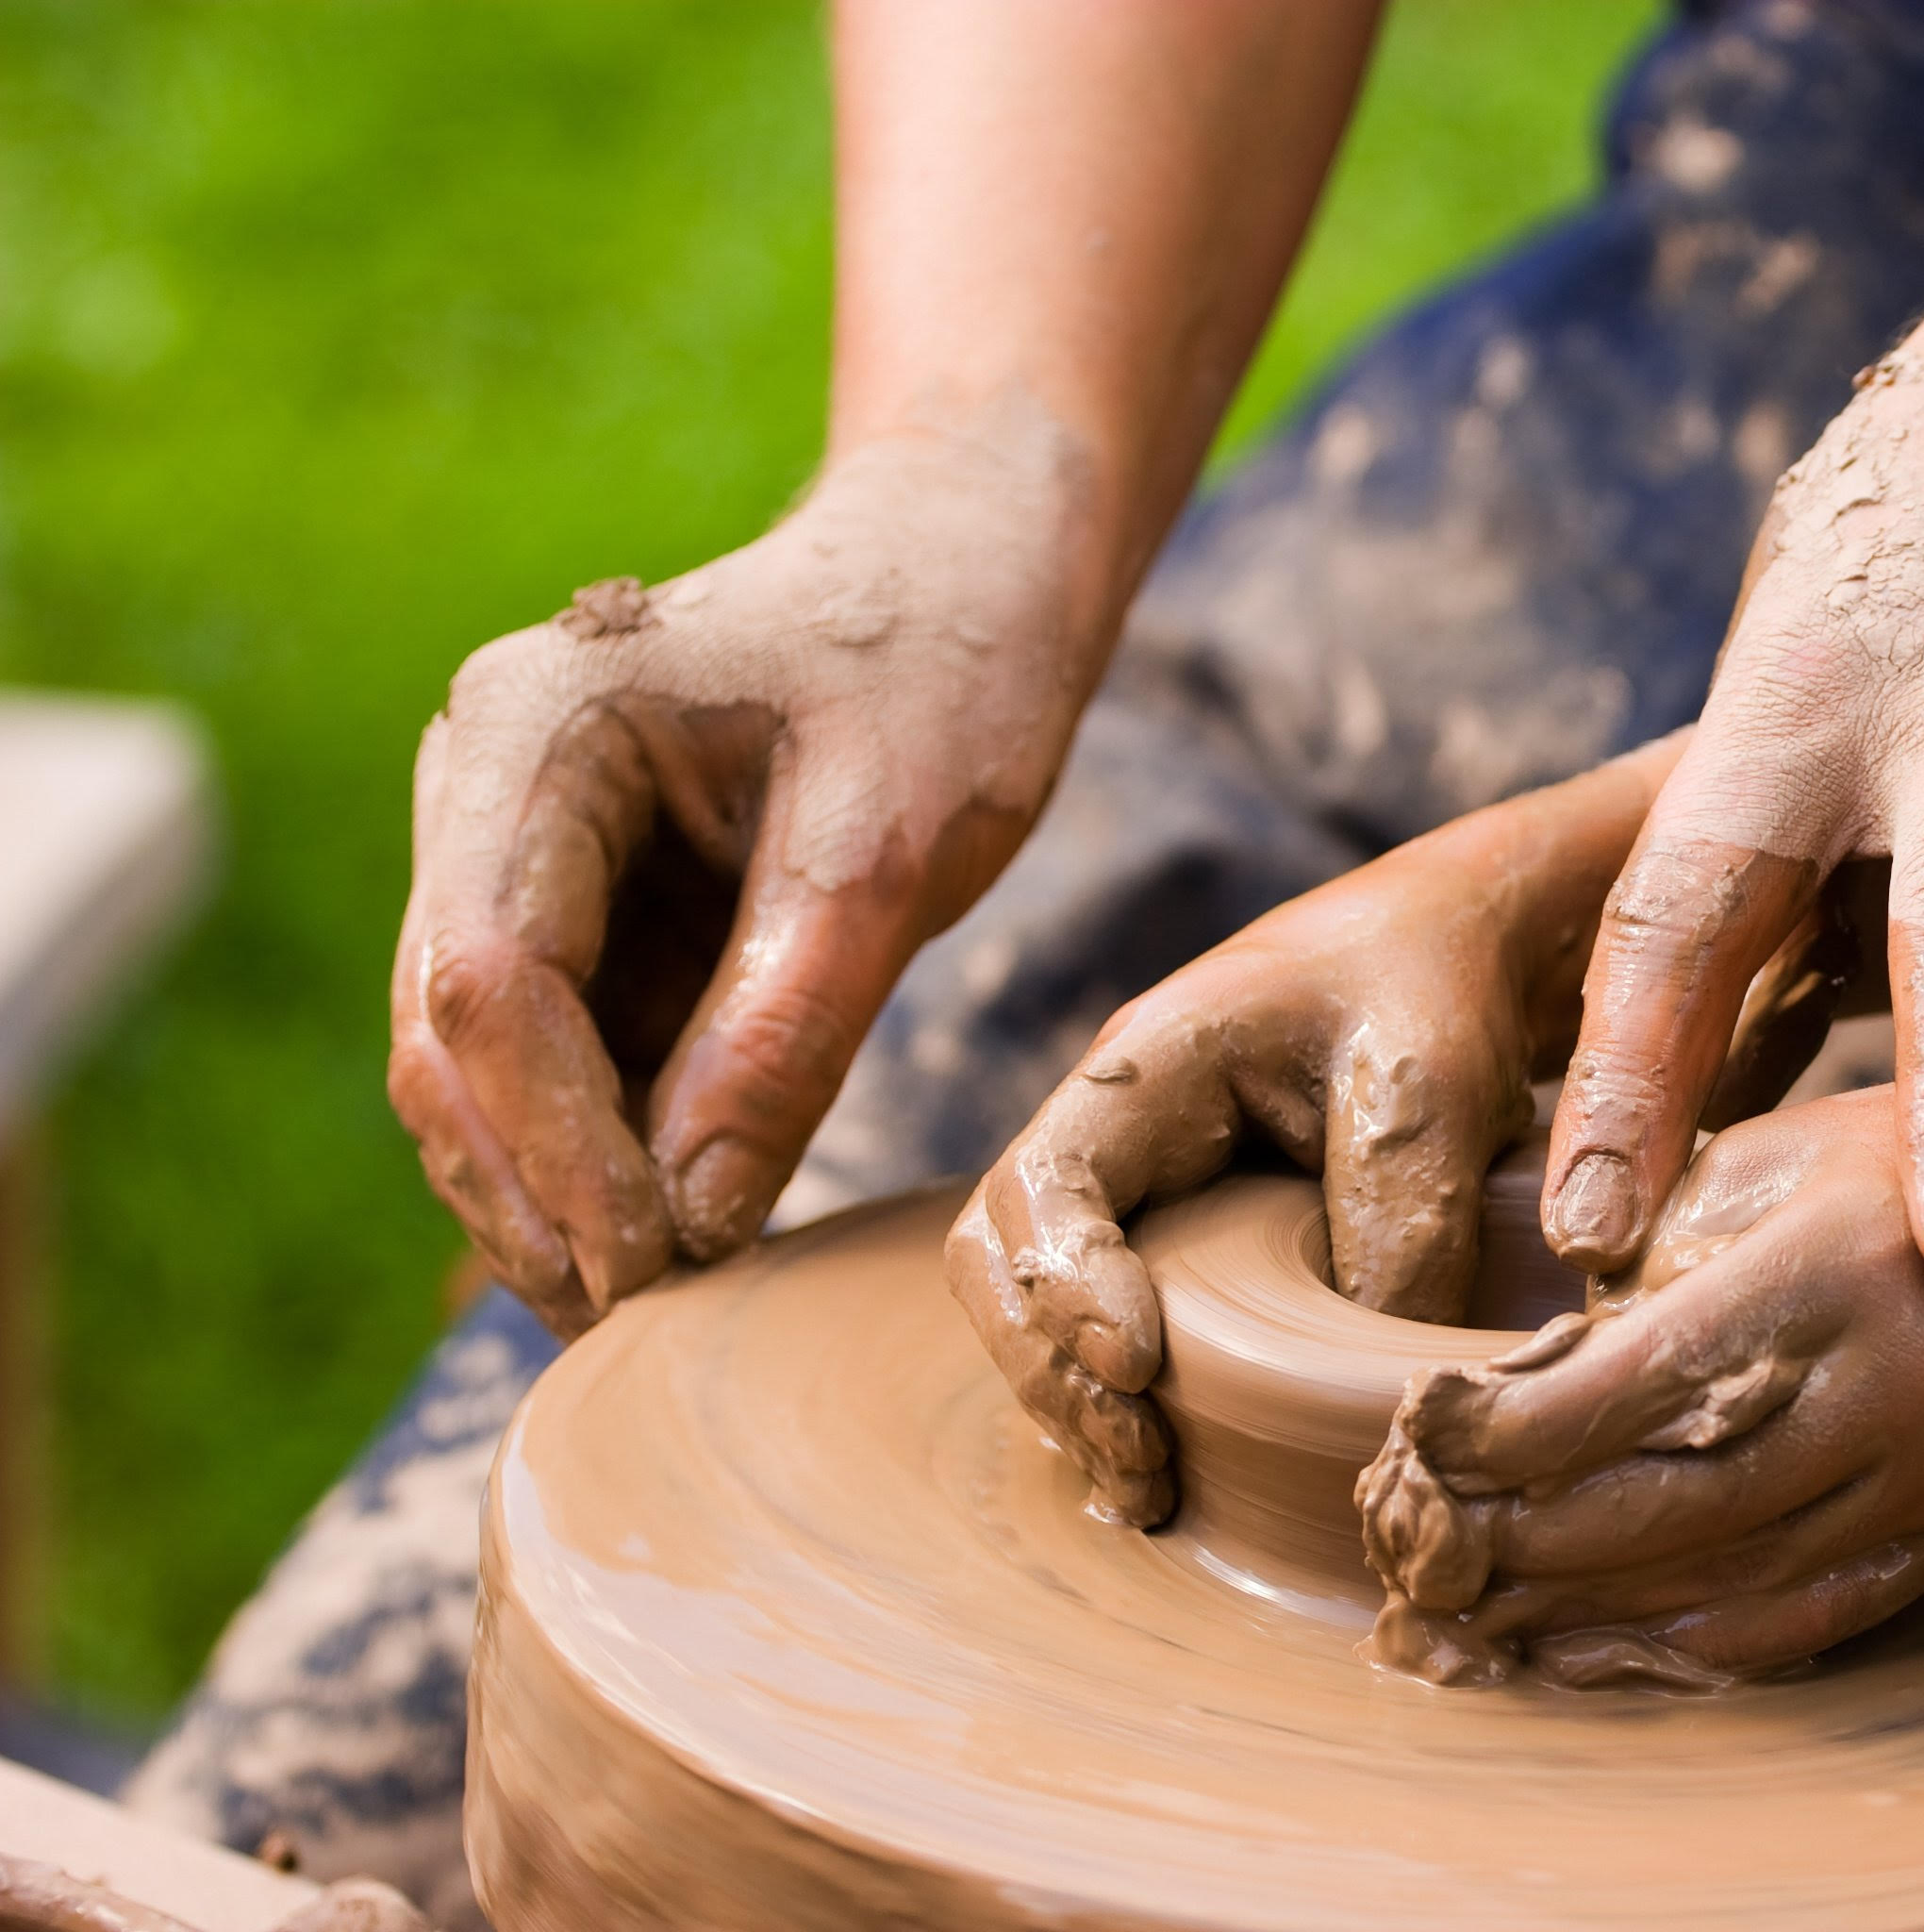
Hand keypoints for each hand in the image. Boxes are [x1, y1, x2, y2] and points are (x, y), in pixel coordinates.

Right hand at [389, 409, 1102, 1335]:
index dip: (554, 1148)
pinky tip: (675, 1249)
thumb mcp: (891, 843)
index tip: (651, 1267)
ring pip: (481, 1072)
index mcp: (533, 730)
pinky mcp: (578, 916)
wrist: (965, 575)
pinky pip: (557, 1065)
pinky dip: (599, 1163)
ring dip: (553, 1200)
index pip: (487, 981)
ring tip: (655, 1315)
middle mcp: (486, 790)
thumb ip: (787, 1022)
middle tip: (640, 1327)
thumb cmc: (944, 664)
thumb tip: (688, 1221)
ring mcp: (519, 857)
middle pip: (450, 1040)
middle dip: (535, 1195)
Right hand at [946, 747, 1671, 1523]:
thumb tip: (1361, 1405)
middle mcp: (1120, 1128)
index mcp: (1151, 1063)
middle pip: (1001, 1257)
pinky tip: (1171, 1471)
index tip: (1140, 1367)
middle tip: (1141, 1462)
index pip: (1045, 1181)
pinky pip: (1106, 1321)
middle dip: (1050, 1368)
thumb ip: (1397, 1239)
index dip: (1064, 1285)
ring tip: (1151, 1490)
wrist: (1469, 943)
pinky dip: (1118, 1400)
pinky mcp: (1181, 1238)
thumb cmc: (1439, 993)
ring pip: (1039, 1303)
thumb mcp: (1431, 1099)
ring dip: (1074, 1401)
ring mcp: (1141, 1184)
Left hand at [1362, 1085, 1923, 1687]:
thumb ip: (1660, 1245)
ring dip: (1572, 1613)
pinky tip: (1587, 1653)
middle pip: (1655, 1511)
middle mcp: (1881, 1398)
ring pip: (1716, 1589)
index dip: (1499, 1431)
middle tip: (1410, 1536)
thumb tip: (1528, 1355)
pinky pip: (1795, 1628)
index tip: (1414, 1429)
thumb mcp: (1784, 1155)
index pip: (1626, 1386)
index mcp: (1824, 1276)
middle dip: (1511, 1539)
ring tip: (1466, 1611)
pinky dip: (1676, 1653)